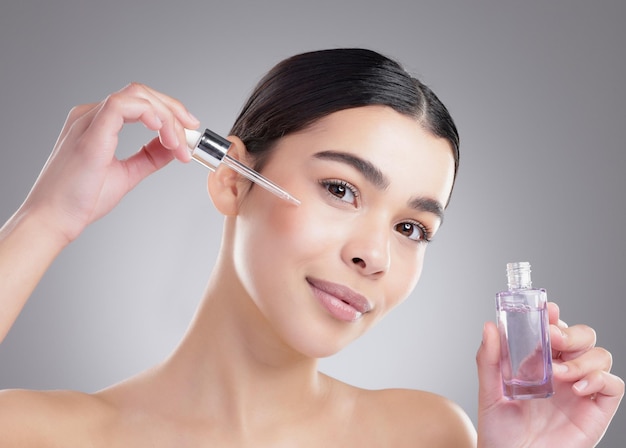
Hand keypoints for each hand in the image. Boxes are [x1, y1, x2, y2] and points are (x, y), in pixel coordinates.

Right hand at [19, 82, 199, 243]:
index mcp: (98, 123)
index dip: (170, 113)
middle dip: (174, 110)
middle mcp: (91, 115)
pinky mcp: (90, 131)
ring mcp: (89, 120)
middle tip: (192, 134)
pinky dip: (150, 114)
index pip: (139, 102)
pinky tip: (162, 133)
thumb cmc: (81, 199)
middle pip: (142, 93)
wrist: (55, 219)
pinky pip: (123, 104)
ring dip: (167, 117)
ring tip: (178, 144)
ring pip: (137, 95)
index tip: (189, 133)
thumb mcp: (127, 173)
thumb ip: (149, 157)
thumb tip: (173, 147)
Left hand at [476, 302, 623, 447]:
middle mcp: (563, 370)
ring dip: (582, 358)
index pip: (554, 328)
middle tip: (553, 338)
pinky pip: (613, 384)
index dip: (554, 316)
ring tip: (559, 374)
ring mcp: (582, 388)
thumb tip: (490, 326)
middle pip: (582, 336)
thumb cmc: (500, 429)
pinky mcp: (596, 409)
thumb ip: (488, 359)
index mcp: (539, 360)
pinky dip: (600, 379)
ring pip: (600, 355)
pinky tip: (577, 388)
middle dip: (571, 332)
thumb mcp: (488, 391)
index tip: (546, 309)